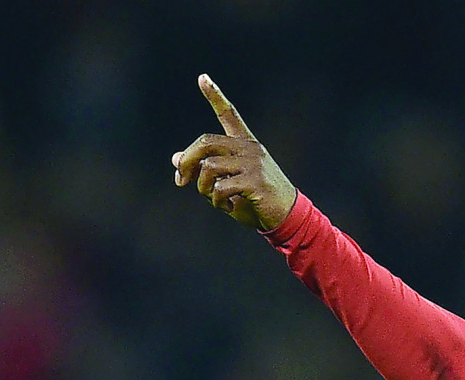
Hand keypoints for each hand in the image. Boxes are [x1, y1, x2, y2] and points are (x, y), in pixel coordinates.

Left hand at [172, 74, 297, 230]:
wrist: (288, 217)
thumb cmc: (257, 201)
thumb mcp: (228, 184)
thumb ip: (205, 170)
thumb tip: (176, 159)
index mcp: (246, 144)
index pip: (229, 114)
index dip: (215, 96)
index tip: (202, 77)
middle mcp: (250, 148)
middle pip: (205, 143)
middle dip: (187, 162)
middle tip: (181, 181)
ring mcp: (254, 163)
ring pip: (209, 167)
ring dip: (202, 187)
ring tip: (214, 199)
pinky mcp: (255, 181)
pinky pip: (220, 187)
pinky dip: (216, 200)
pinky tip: (226, 206)